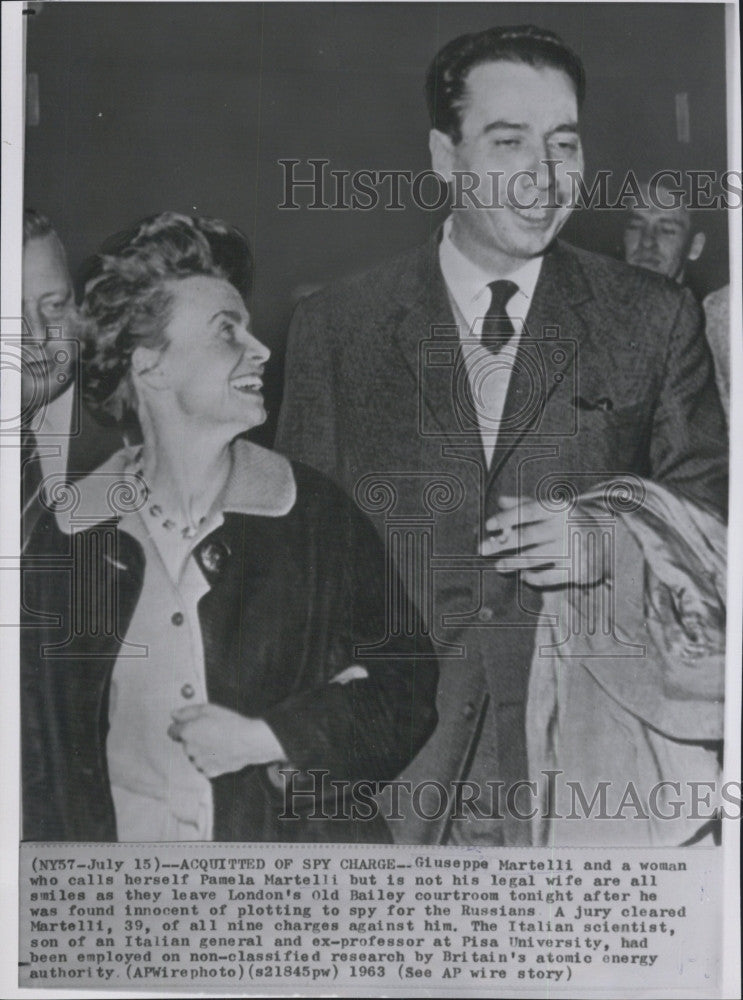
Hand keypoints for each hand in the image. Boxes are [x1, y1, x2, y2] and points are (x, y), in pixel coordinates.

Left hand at [168, 703, 285, 778]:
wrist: (249, 742)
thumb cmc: (230, 724)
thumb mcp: (208, 709)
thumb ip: (187, 712)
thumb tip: (174, 715)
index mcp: (187, 732)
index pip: (172, 731)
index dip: (180, 726)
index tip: (187, 725)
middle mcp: (190, 749)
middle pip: (186, 743)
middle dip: (194, 738)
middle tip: (211, 731)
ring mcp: (199, 762)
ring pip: (195, 755)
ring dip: (201, 750)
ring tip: (218, 742)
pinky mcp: (209, 772)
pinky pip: (205, 766)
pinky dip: (210, 760)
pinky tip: (221, 752)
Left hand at [479, 495, 606, 588]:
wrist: (610, 541)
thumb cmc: (572, 522)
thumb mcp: (553, 509)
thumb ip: (526, 504)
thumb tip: (500, 500)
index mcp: (560, 508)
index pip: (529, 510)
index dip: (507, 517)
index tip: (488, 525)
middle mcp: (567, 526)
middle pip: (527, 536)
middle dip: (501, 544)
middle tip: (482, 549)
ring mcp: (573, 548)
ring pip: (533, 558)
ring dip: (512, 563)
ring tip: (499, 567)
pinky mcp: (578, 569)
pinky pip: (548, 577)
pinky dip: (533, 578)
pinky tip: (524, 576)